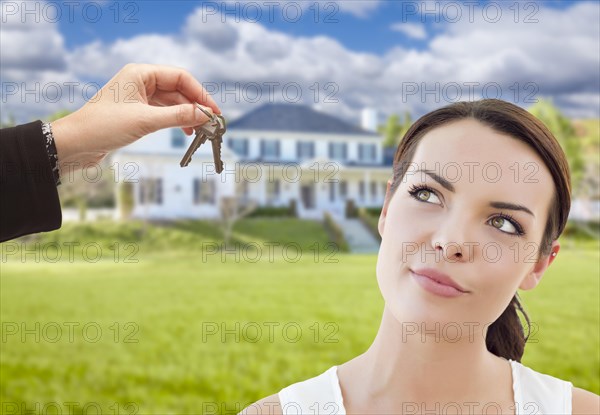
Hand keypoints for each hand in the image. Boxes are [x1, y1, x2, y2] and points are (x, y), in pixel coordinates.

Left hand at [50, 63, 220, 172]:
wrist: (76, 144)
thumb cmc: (103, 126)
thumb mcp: (145, 121)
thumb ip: (177, 116)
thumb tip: (204, 115)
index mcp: (140, 73)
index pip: (180, 77)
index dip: (200, 94)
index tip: (213, 111)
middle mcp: (140, 81)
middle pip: (178, 89)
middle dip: (195, 105)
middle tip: (211, 123)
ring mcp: (138, 96)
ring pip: (172, 102)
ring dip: (187, 115)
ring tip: (200, 130)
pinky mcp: (136, 112)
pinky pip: (163, 112)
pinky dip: (176, 121)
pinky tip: (185, 131)